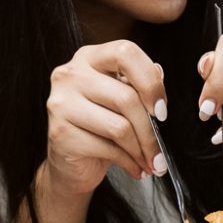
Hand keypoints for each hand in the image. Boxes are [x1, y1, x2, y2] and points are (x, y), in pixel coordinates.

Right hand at [42, 40, 165, 196]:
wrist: (69, 165)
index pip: (125, 53)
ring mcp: (61, 103)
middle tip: (162, 150)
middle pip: (126, 97)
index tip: (162, 109)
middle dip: (151, 130)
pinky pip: (108, 148)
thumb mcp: (121, 102)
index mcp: (89, 58)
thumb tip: (159, 74)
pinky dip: (130, 162)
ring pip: (120, 126)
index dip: (150, 81)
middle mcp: (70, 75)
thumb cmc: (100, 127)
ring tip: (152, 162)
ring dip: (142, 150)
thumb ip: (138, 85)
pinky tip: (136, 169)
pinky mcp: (60, 133)